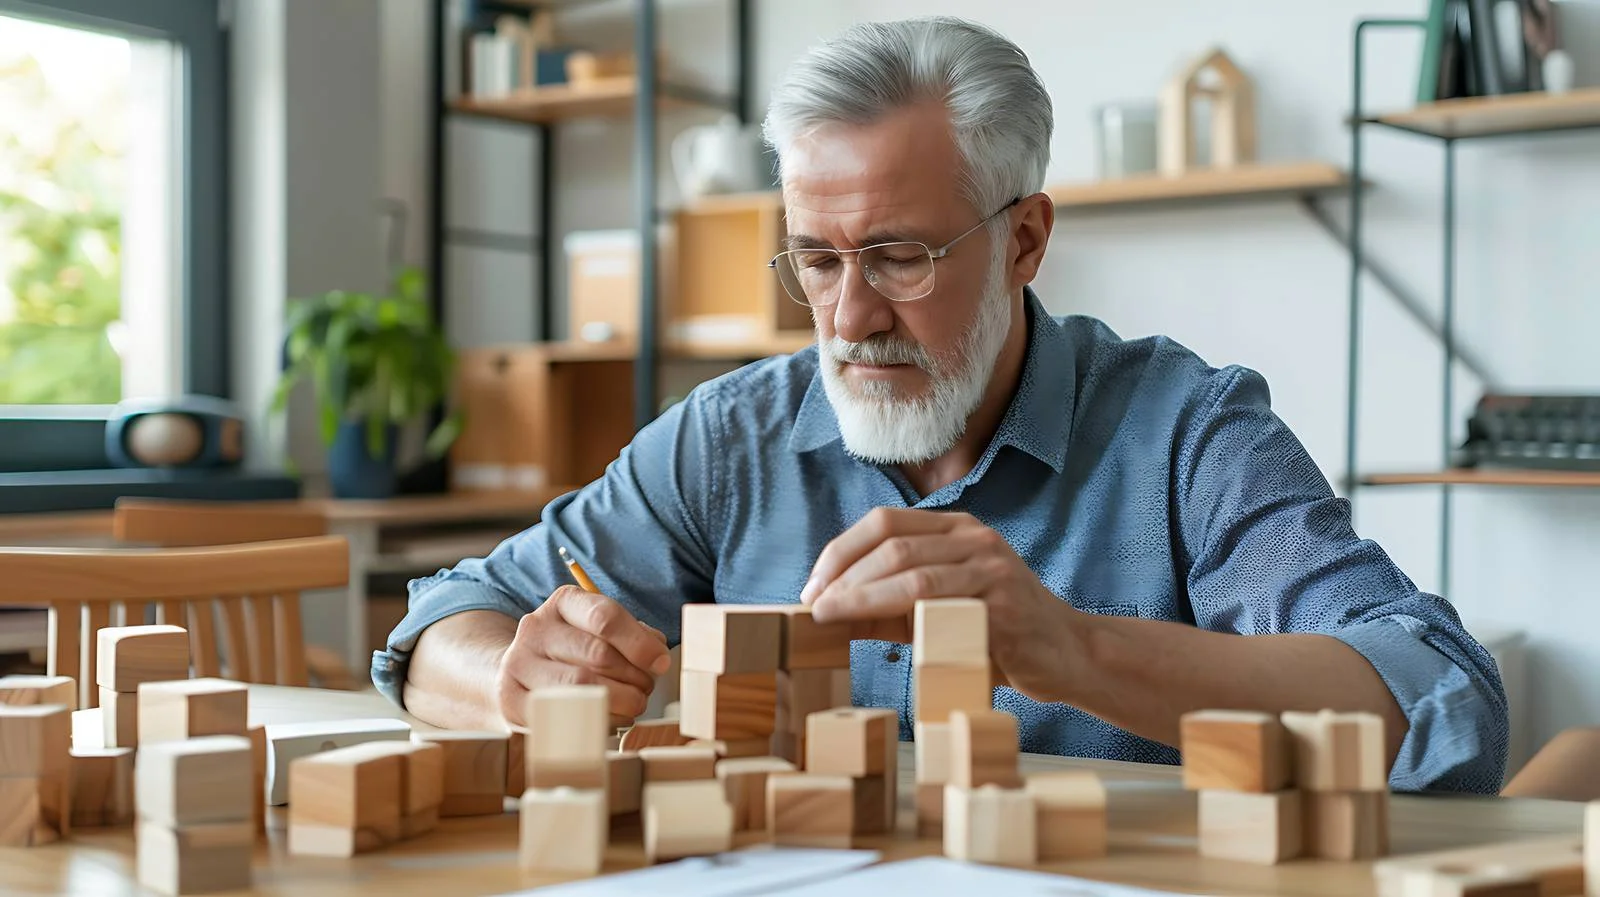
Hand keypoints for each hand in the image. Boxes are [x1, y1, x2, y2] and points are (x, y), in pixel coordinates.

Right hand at [496, 586, 672, 728]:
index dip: (639, 643)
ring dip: (620, 700)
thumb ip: (632, 636)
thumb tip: (656, 655)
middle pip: (597, 654)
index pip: (604, 617)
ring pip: (581, 687)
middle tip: (646, 688)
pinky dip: (599, 720)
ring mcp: (518, 664)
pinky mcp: (512, 699)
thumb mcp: (599, 631)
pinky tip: (610, 717)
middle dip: (634, 676)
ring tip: (633, 703)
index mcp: (563, 603)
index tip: (660, 662)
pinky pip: (564, 714)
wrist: (517, 671)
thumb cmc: (572, 651)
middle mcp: (535, 628)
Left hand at [800, 507, 1083, 702]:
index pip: (884, 523)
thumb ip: (887, 607)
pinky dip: (899, 615)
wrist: (1066, 656)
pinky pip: (940, 603)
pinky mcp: (1003, 601)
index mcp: (955, 529)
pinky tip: (876, 633)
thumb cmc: (995, 634)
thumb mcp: (933, 612)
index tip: (811, 587)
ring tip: (828, 616)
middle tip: (812, 606)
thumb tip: (825, 613)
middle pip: (891, 543)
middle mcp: (973, 538)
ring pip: (911, 571)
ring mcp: (991, 566)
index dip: (840, 552)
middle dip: (842, 575)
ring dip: (859, 595)